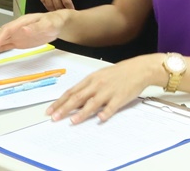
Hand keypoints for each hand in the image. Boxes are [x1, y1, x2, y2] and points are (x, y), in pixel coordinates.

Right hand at [0, 11, 68, 55]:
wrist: (58, 23)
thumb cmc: (54, 21)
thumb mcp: (48, 24)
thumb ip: (36, 27)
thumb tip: (24, 30)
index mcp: (22, 22)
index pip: (7, 30)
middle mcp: (17, 28)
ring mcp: (17, 34)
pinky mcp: (18, 40)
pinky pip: (5, 45)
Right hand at [34, 0, 75, 10]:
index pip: (66, 0)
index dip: (70, 7)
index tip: (73, 10)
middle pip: (57, 4)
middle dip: (62, 10)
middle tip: (67, 13)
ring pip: (49, 4)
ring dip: (54, 9)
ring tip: (59, 12)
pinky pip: (43, 0)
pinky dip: (46, 6)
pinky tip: (50, 7)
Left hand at [46, 54, 161, 123]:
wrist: (139, 69)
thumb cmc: (119, 73)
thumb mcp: (100, 76)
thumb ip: (88, 88)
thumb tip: (73, 101)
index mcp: (91, 79)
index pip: (72, 92)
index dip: (60, 102)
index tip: (50, 111)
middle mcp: (97, 85)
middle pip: (78, 98)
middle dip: (65, 109)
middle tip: (54, 118)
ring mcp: (108, 91)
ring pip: (92, 103)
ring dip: (82, 113)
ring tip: (73, 120)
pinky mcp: (120, 97)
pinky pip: (111, 107)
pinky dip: (105, 113)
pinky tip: (100, 119)